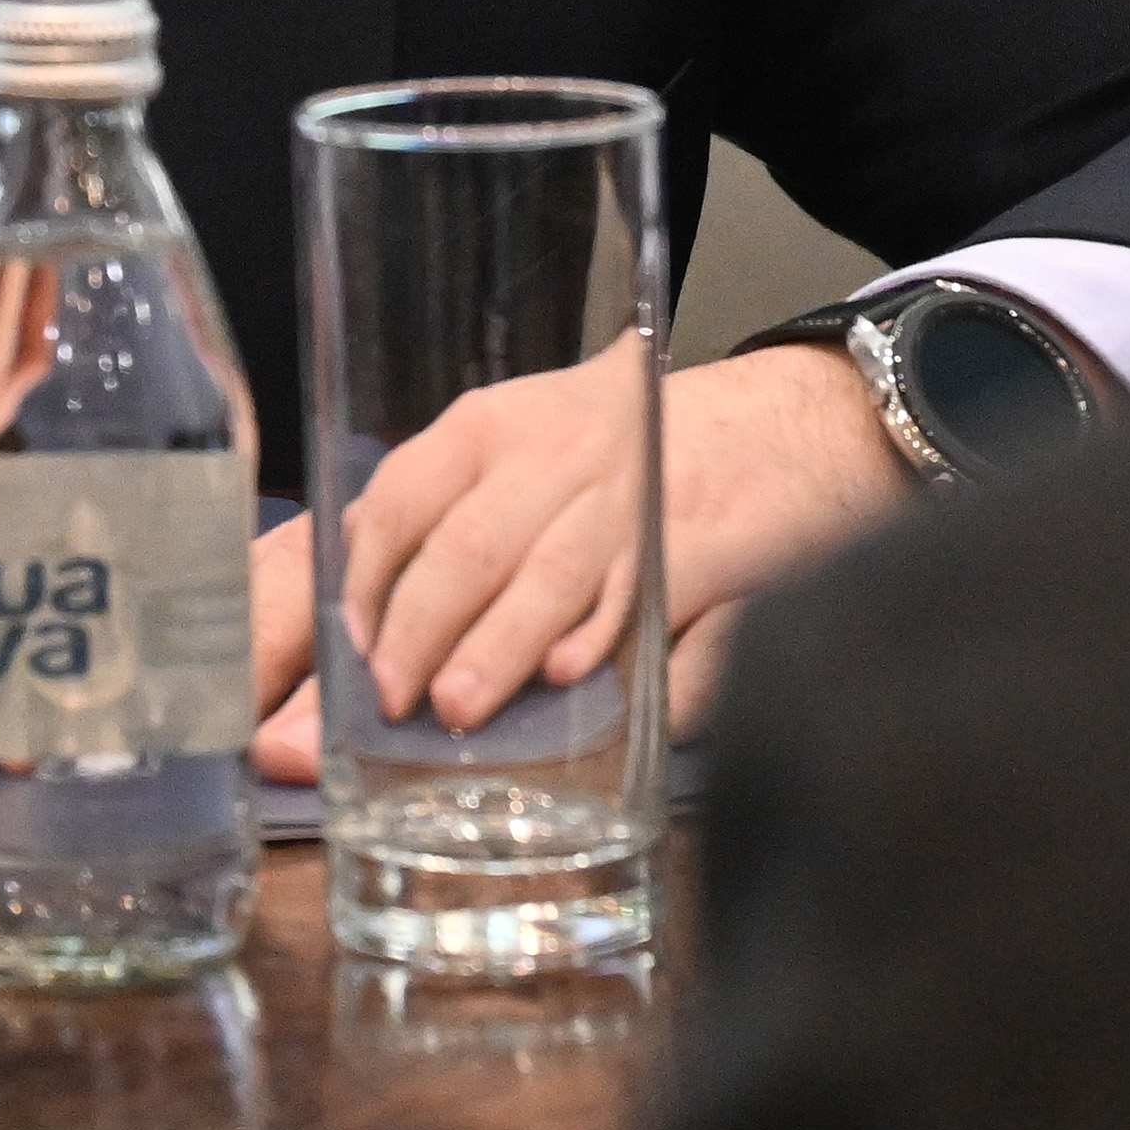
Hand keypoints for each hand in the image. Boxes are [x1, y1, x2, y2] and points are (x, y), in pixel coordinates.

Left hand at [244, 336, 909, 783]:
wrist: (784, 422)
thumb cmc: (632, 453)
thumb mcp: (529, 452)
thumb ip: (447, 514)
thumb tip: (350, 591)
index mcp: (495, 429)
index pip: (401, 497)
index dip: (362, 582)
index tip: (344, 648)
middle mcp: (557, 452)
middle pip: (467, 541)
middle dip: (418, 628)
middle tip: (388, 699)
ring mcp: (631, 496)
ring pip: (547, 571)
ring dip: (498, 645)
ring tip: (459, 706)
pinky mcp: (705, 539)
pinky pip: (642, 593)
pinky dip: (602, 636)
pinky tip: (573, 675)